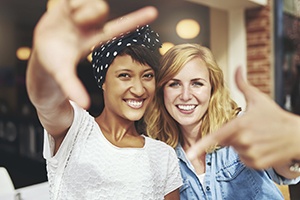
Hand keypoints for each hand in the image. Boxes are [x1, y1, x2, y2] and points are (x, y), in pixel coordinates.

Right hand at [32, 0, 157, 108]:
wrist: (42, 54)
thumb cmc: (56, 65)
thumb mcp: (63, 75)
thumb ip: (72, 88)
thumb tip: (83, 104)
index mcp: (97, 38)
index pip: (120, 27)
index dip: (136, 19)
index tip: (153, 14)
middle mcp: (92, 24)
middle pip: (100, 8)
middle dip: (90, 13)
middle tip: (79, 22)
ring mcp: (81, 14)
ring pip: (88, 0)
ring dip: (78, 9)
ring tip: (70, 20)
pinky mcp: (68, 5)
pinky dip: (71, 2)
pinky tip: (66, 12)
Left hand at [187, 67, 299, 169]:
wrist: (296, 136)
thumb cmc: (275, 116)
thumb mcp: (258, 98)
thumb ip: (242, 84)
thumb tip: (237, 67)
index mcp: (240, 125)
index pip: (216, 137)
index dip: (201, 145)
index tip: (189, 153)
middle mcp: (243, 142)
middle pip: (224, 141)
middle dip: (231, 135)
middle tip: (248, 128)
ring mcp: (250, 154)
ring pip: (234, 151)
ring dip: (240, 145)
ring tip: (256, 137)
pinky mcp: (257, 164)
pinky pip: (244, 159)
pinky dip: (248, 154)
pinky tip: (260, 146)